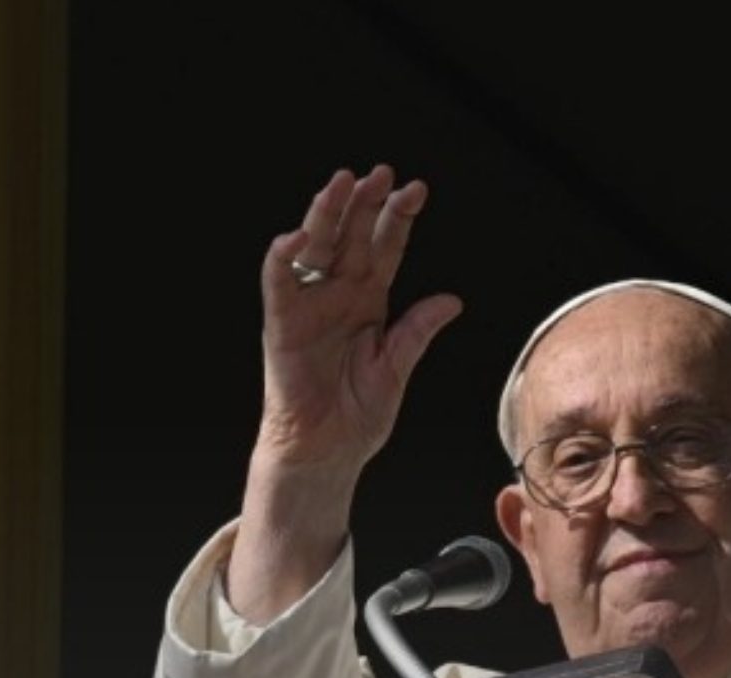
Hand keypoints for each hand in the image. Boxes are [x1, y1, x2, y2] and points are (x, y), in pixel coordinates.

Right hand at [256, 163, 462, 474]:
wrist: (326, 451)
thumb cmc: (357, 415)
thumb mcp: (396, 370)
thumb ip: (416, 332)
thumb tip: (452, 300)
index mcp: (369, 302)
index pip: (385, 249)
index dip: (398, 220)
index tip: (416, 190)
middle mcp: (338, 296)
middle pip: (351, 237)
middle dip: (365, 204)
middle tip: (382, 173)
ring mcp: (309, 306)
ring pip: (316, 247)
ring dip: (327, 214)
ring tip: (342, 183)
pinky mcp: (282, 324)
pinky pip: (278, 281)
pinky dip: (284, 256)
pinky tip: (299, 235)